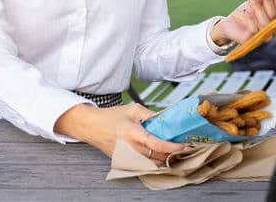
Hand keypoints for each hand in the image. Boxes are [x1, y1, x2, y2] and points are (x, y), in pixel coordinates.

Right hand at [54, 102, 186, 165]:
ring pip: (153, 165)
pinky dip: (153, 162)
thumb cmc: (111, 117)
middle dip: (172, 153)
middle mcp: (130, 148)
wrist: (92, 127)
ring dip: (164, 159)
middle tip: (181, 145)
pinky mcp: (124, 163)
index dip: (173, 146)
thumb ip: (151, 115)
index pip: (157, 144)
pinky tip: (158, 154)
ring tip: (171, 149)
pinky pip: (144, 166)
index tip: (184, 144)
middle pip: (158, 157)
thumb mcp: (133, 109)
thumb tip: (168, 120)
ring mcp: (127, 158)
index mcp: (133, 133)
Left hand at [211, 0, 275, 46]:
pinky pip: (254, 31)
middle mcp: (270, 30)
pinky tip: (245, 11)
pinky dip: (250, 19)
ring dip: (259, 8)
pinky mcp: (250, 41)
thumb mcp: (254, 1)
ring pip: (265, 23)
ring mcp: (261, 37)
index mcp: (274, 21)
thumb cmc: (245, 14)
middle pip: (274, 15)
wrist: (230, 24)